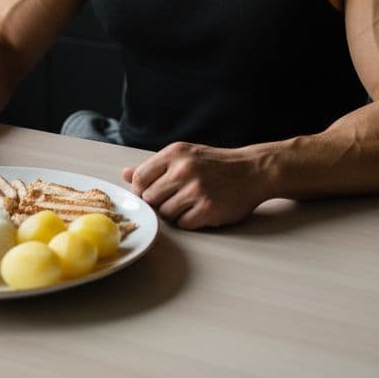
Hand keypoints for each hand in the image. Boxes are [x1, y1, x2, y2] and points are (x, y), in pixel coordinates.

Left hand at [121, 142, 266, 229]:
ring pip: (165, 214)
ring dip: (174, 214)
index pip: (139, 178)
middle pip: (150, 198)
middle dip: (158, 203)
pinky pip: (183, 224)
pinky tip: (200, 211)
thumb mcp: (185, 155)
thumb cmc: (216, 164)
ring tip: (189, 204)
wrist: (253, 171)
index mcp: (175, 153)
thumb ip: (154, 166)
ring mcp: (196, 190)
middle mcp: (183, 170)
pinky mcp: (208, 209)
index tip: (153, 192)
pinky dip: (189, 221)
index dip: (142, 190)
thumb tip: (125, 174)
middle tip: (175, 198)